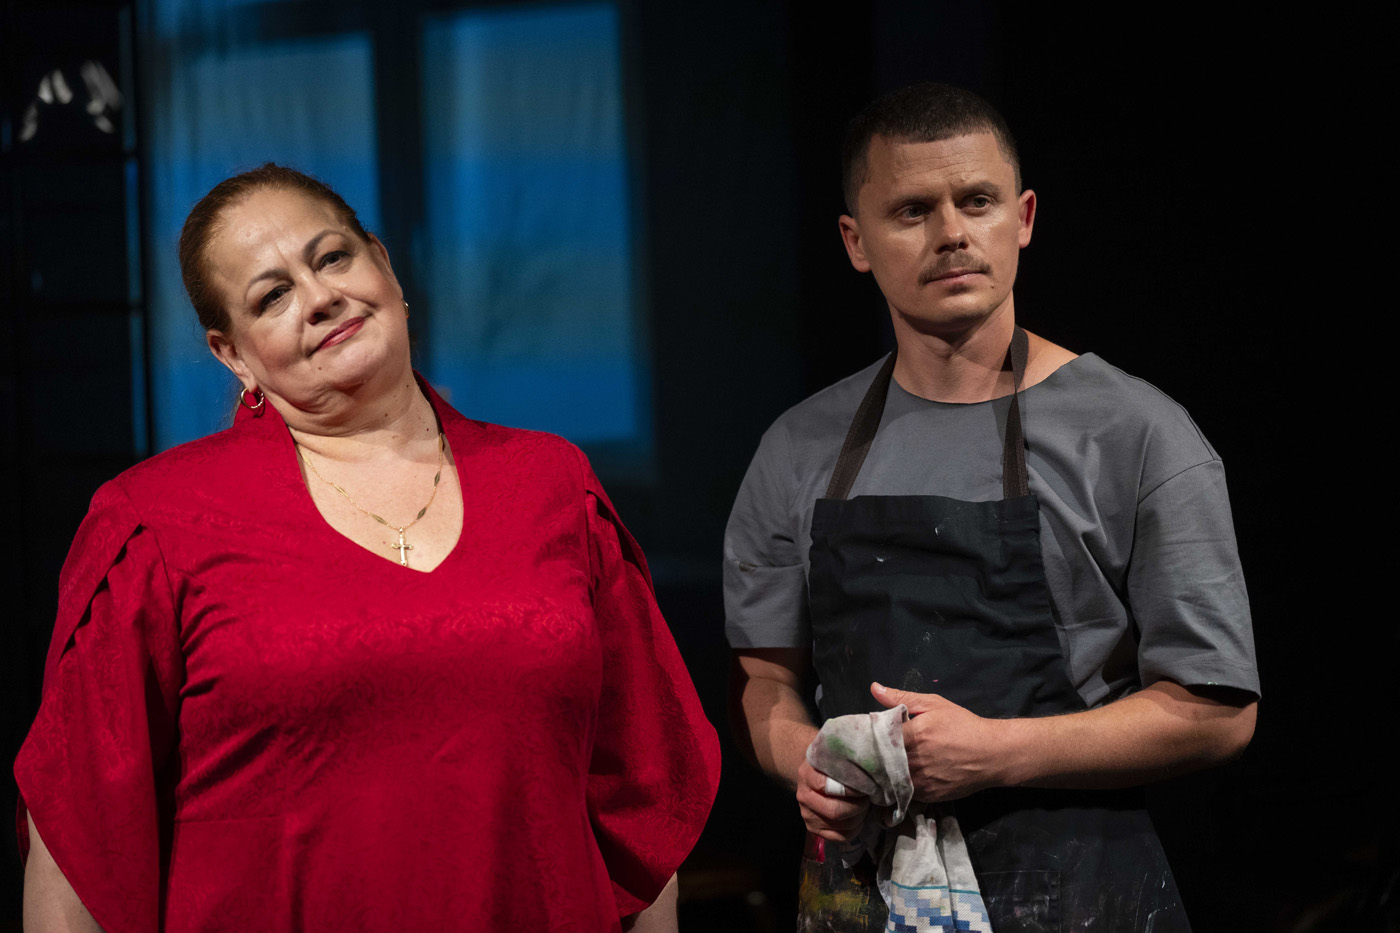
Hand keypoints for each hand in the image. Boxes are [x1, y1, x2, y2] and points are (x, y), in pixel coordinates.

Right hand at [796, 757, 870, 842]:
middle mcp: (803, 797)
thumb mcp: (834, 754)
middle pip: (836, 811)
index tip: (865, 784)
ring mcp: (808, 816)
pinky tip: (859, 817)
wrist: (815, 771)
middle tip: (868, 795)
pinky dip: (856, 829)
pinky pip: (841, 837)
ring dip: (860, 817)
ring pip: (843, 826)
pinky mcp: (814, 830)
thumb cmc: (831, 762)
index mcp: (806, 775)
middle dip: (859, 805)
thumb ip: (846, 758)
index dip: (851, 789)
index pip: (828, 786)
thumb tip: (869, 761)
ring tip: (864, 804)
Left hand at [871, 682, 1010, 801]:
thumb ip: (901, 698)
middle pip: (882, 761)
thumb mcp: (933, 704)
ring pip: (891, 780)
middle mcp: (915, 762)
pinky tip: (902, 777)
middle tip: (873, 751)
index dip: (871, 737)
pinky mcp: (929, 796)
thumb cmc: (962, 725)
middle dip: (875, 756)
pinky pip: (905, 793)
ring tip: (885, 765)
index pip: (877, 739)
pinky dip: (900, 786)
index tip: (868, 735)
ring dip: (886, 773)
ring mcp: (922, 782)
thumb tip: (874, 688)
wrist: (992, 754)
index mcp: (913, 736)